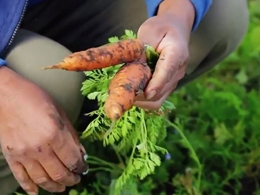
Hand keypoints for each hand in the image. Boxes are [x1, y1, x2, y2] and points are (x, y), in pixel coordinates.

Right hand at [0, 67, 87, 194]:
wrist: (6, 95)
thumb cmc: (36, 99)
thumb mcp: (60, 113)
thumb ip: (72, 135)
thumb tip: (81, 153)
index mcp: (55, 134)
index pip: (72, 160)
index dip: (80, 167)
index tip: (83, 169)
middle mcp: (40, 148)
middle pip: (59, 173)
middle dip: (71, 179)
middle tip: (76, 179)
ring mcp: (24, 154)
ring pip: (42, 179)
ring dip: (54, 187)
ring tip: (62, 188)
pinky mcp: (11, 156)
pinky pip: (21, 177)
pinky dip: (30, 187)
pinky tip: (37, 192)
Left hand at [134, 0, 194, 109]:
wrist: (175, 30)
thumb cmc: (161, 28)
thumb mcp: (150, 31)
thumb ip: (143, 49)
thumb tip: (133, 68)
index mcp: (177, 53)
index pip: (167, 71)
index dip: (157, 83)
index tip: (147, 93)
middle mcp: (178, 71)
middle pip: (161, 91)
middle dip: (141, 94)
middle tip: (121, 90)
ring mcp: (174, 81)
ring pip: (157, 100)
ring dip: (140, 100)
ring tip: (124, 91)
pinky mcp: (168, 87)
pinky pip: (156, 100)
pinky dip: (143, 100)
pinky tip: (131, 92)